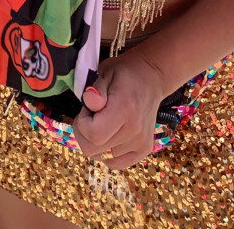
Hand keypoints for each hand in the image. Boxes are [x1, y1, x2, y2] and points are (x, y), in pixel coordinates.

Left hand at [72, 53, 165, 168]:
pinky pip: (115, 163)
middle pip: (93, 149)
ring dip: (97, 140)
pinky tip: (110, 135)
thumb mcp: (106, 72)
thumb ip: (96, 89)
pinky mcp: (144, 149)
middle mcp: (134, 130)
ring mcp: (141, 142)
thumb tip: (90, 101)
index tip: (87, 108)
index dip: (82, 122)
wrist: (151, 77)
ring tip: (105, 120)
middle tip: (92, 115)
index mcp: (124, 108)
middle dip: (84, 133)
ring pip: (102, 156)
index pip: (93, 134)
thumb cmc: (124, 72)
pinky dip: (107, 152)